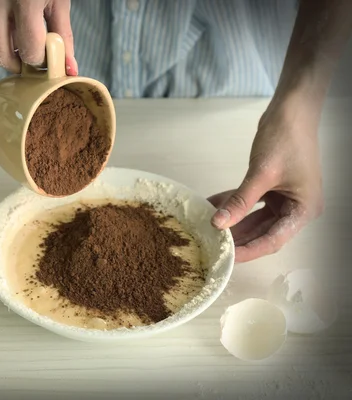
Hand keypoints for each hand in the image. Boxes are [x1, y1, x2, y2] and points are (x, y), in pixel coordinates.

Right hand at [0, 0, 76, 74]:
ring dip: (5, 46)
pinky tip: (4, 22)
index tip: (46, 57)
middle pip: (0, 55)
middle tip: (30, 56)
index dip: (40, 60)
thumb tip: (68, 66)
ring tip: (19, 28)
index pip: (29, 50)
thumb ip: (62, 33)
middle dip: (18, 62)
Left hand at [208, 96, 324, 262]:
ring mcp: (284, 198)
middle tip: (212, 245)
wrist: (291, 110)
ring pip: (253, 219)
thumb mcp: (261, 173)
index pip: (273, 240)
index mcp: (303, 210)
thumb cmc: (286, 138)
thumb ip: (240, 201)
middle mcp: (296, 207)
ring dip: (232, 222)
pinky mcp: (271, 188)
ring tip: (207, 229)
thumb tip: (218, 223)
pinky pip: (249, 203)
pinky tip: (211, 207)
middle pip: (262, 232)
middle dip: (237, 238)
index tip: (227, 258)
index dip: (249, 251)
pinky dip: (232, 204)